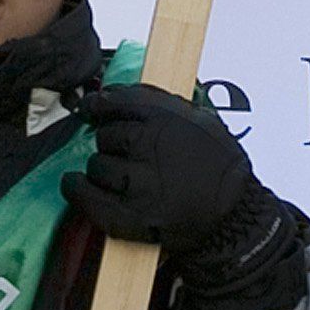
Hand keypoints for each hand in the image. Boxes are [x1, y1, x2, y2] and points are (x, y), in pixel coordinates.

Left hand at [62, 83, 255, 249]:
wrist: (235, 215)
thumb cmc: (220, 167)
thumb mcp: (199, 119)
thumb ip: (160, 104)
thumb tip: (114, 94)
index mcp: (166, 120)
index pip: (117, 102)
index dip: (98, 104)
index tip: (91, 108)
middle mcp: (149, 147)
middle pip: (106, 135)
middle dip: (109, 142)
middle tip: (123, 152)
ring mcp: (138, 183)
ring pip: (96, 166)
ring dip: (100, 168)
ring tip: (116, 174)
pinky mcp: (130, 216)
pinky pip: (89, 198)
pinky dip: (77, 190)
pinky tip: (74, 184)